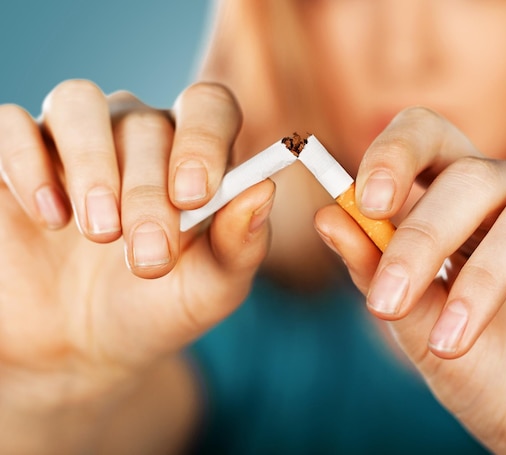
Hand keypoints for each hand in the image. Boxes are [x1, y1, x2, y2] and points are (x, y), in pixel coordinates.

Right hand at [0, 80, 272, 447]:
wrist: (85, 346)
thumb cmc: (158, 309)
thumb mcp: (210, 290)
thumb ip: (241, 244)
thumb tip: (265, 189)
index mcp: (193, 158)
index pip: (207, 107)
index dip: (203, 139)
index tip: (192, 196)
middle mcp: (136, 137)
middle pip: (144, 123)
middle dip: (146, 193)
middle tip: (147, 256)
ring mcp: (76, 144)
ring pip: (79, 102)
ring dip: (91, 164)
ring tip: (99, 231)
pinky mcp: (19, 160)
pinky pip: (13, 125)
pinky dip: (27, 161)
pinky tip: (50, 216)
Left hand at [315, 107, 505, 453]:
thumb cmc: (486, 371)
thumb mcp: (418, 325)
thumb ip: (377, 270)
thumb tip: (328, 218)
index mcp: (459, 207)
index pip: (427, 141)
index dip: (395, 154)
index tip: (368, 201)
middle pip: (469, 176)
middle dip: (422, 238)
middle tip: (391, 300)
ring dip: (482, 278)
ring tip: (454, 339)